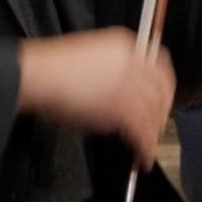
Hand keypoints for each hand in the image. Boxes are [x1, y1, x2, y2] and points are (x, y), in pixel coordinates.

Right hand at [17, 28, 174, 160]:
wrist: (36, 74)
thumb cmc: (52, 69)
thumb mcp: (92, 56)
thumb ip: (116, 70)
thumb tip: (129, 92)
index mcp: (126, 44)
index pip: (161, 67)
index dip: (165, 90)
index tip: (162, 104)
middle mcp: (132, 61)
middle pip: (161, 92)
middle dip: (161, 115)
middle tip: (157, 130)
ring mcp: (127, 84)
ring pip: (152, 113)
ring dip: (153, 135)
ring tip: (148, 150)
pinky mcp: (119, 107)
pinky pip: (140, 131)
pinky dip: (144, 147)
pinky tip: (142, 156)